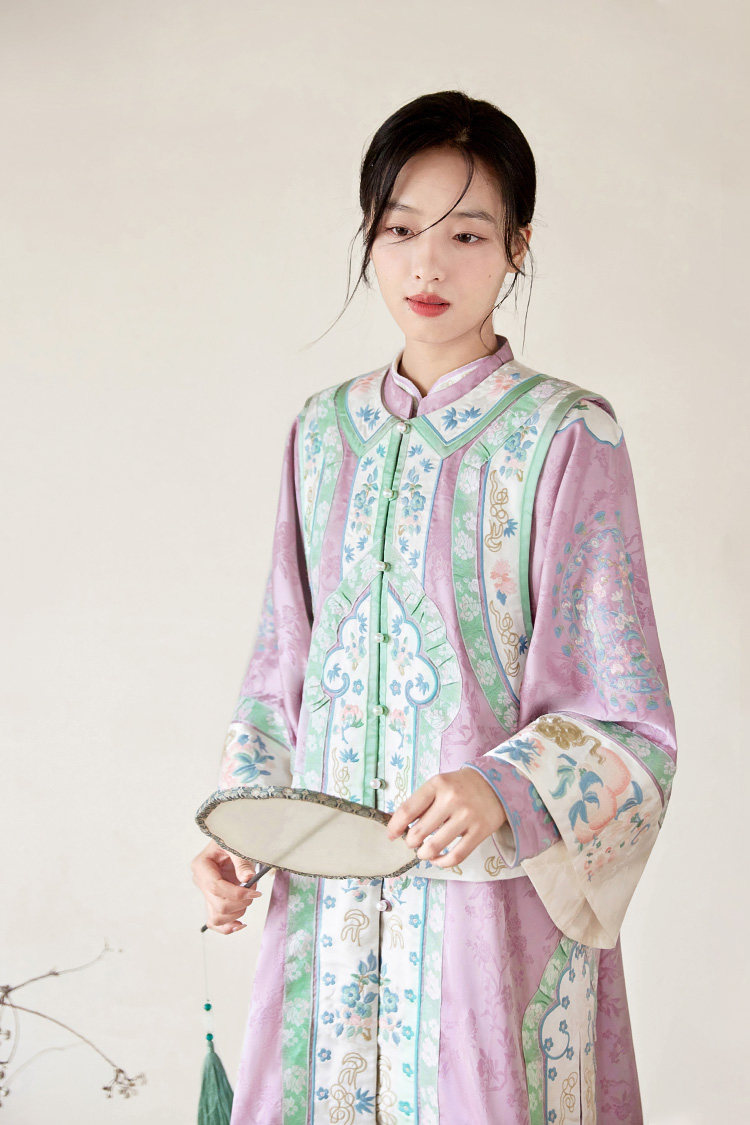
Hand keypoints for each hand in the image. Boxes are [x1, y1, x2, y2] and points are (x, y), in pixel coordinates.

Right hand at [191, 840, 262, 934]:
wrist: (229, 841)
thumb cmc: (231, 840)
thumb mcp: (236, 846)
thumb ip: (241, 862)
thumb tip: (248, 879)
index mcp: (201, 866)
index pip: (216, 887)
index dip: (236, 894)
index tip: (254, 893)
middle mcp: (200, 881)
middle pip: (218, 905)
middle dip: (240, 903)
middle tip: (254, 893)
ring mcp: (206, 893)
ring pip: (216, 917)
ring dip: (237, 913)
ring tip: (249, 899)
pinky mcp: (213, 900)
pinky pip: (215, 921)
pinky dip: (227, 927)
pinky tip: (240, 924)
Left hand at [385, 768, 507, 867]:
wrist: (496, 784)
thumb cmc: (460, 786)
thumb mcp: (438, 785)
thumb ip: (419, 803)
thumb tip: (392, 821)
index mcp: (437, 784)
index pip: (407, 810)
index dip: (395, 826)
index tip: (391, 835)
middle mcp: (452, 798)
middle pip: (419, 831)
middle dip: (410, 842)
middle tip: (412, 843)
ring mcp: (467, 815)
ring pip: (435, 846)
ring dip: (424, 854)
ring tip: (423, 852)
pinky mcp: (480, 831)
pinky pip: (456, 855)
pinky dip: (442, 862)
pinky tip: (438, 859)